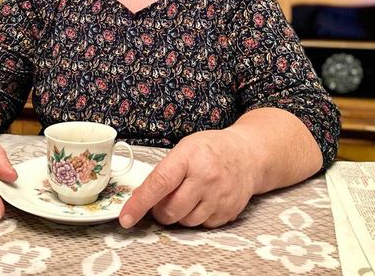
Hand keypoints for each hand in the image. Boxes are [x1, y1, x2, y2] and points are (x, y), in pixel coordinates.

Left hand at [119, 129, 257, 227]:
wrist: (248, 155)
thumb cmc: (211, 149)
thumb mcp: (185, 148)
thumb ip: (165, 171)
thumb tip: (142, 196)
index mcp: (189, 157)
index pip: (159, 183)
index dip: (140, 202)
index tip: (126, 217)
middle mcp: (206, 178)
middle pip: (170, 210)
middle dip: (160, 210)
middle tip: (163, 199)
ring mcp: (219, 197)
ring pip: (185, 222)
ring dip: (179, 214)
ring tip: (186, 196)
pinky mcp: (228, 212)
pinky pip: (202, 226)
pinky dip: (196, 217)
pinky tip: (202, 201)